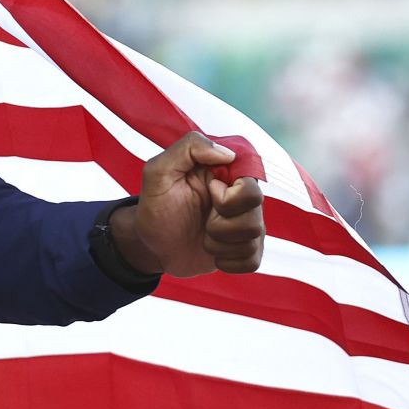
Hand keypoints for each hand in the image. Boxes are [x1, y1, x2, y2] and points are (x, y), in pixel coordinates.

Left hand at [116, 131, 265, 277]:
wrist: (151, 245)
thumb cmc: (156, 207)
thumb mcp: (158, 172)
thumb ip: (188, 147)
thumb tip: (227, 153)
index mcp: (226, 173)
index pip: (251, 181)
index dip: (230, 195)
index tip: (210, 193)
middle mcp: (241, 196)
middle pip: (256, 209)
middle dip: (222, 221)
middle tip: (204, 219)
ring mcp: (247, 222)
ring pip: (254, 235)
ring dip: (219, 242)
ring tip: (204, 235)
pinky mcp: (246, 248)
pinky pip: (252, 261)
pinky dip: (226, 261)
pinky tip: (213, 252)